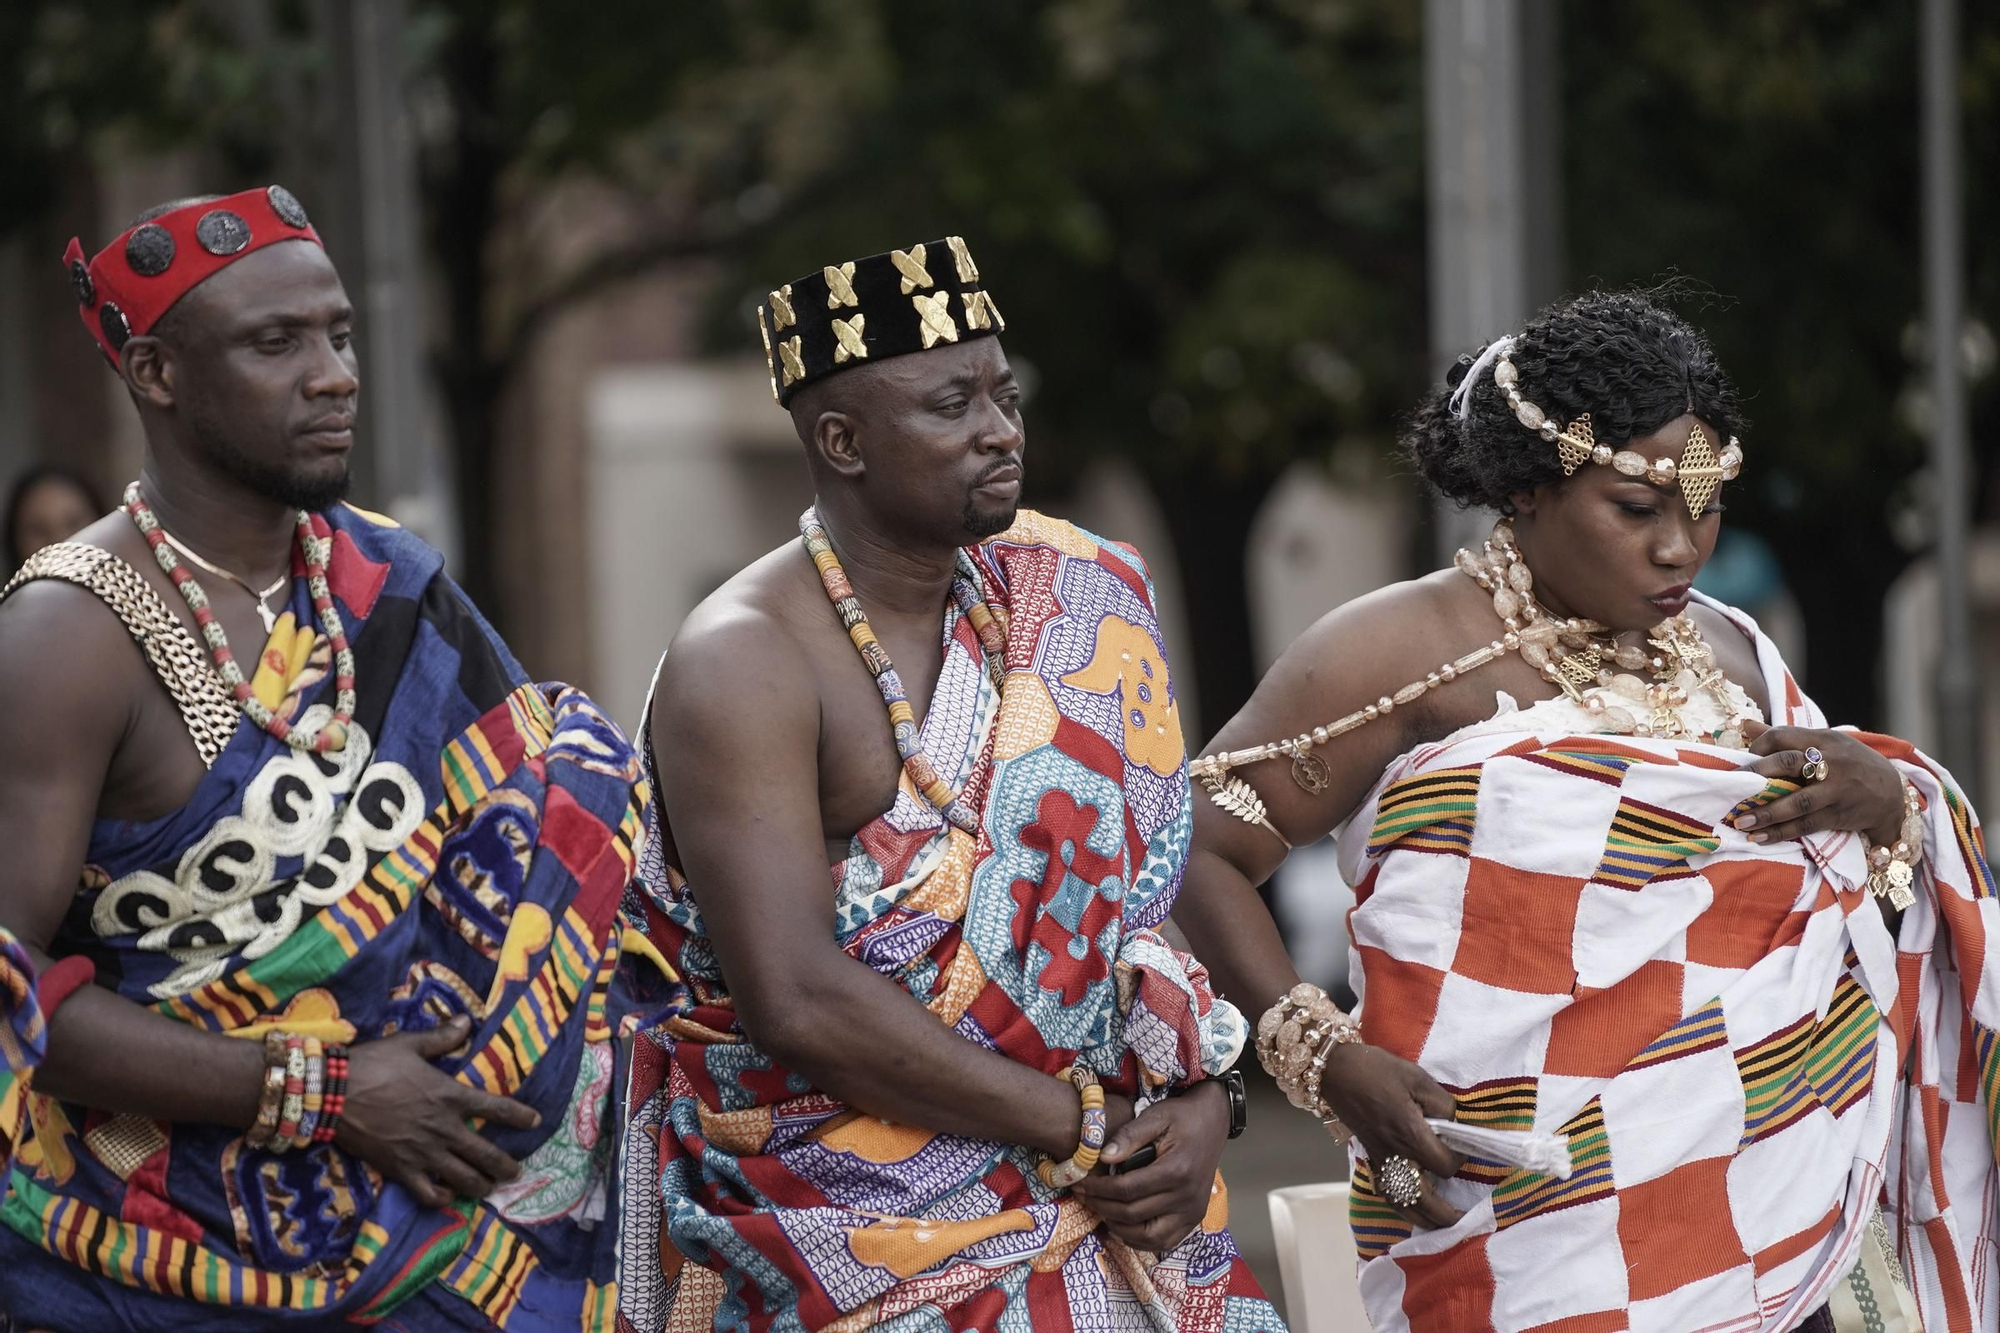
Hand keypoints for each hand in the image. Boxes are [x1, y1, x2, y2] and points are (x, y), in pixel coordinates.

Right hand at [337, 1014, 539, 1208]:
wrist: (333, 1094)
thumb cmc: (373, 1064)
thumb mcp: (410, 1044)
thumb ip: (442, 1037)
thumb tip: (467, 1021)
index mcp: (451, 1096)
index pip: (497, 1108)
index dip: (520, 1117)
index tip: (536, 1122)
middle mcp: (444, 1129)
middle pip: (487, 1154)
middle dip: (506, 1166)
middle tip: (516, 1173)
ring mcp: (424, 1153)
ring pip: (464, 1179)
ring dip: (481, 1186)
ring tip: (489, 1189)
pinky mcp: (401, 1170)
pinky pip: (429, 1194)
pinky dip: (442, 1200)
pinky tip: (447, 1199)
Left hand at [1071, 1080, 1227, 1251]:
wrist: (1212, 1122)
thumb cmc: (1181, 1117)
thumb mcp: (1155, 1117)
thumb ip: (1129, 1136)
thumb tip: (1103, 1157)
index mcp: (1176, 1170)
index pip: (1127, 1190)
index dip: (1099, 1189)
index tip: (1081, 1184)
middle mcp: (1187, 1197)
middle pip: (1134, 1214)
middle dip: (1102, 1207)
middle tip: (1084, 1197)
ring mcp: (1193, 1211)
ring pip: (1149, 1237)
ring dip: (1119, 1229)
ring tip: (1102, 1211)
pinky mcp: (1194, 1218)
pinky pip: (1165, 1241)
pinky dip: (1140, 1240)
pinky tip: (1123, 1226)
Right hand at [1319, 1042, 1465, 1229]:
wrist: (1336, 1071)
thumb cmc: (1378, 1071)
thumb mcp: (1418, 1078)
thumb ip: (1443, 1104)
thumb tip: (1455, 1125)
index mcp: (1410, 1134)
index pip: (1444, 1165)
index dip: (1460, 1161)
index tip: (1465, 1148)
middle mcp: (1395, 1154)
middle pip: (1422, 1200)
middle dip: (1445, 1215)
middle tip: (1464, 1220)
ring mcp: (1380, 1160)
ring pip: (1402, 1204)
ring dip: (1423, 1219)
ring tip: (1441, 1226)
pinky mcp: (1370, 1158)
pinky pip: (1388, 1194)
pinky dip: (1403, 1208)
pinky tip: (1413, 1209)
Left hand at [1734, 722, 1904, 846]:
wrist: (1893, 794)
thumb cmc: (1850, 764)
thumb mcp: (1826, 743)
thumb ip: (1787, 737)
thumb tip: (1746, 725)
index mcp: (1824, 740)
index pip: (1783, 736)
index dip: (1758, 747)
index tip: (1741, 761)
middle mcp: (1832, 762)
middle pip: (1788, 763)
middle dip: (1755, 775)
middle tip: (1729, 786)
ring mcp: (1836, 790)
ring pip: (1796, 801)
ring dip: (1765, 813)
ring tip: (1740, 821)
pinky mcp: (1839, 814)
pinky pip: (1805, 824)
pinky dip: (1780, 832)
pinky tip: (1759, 837)